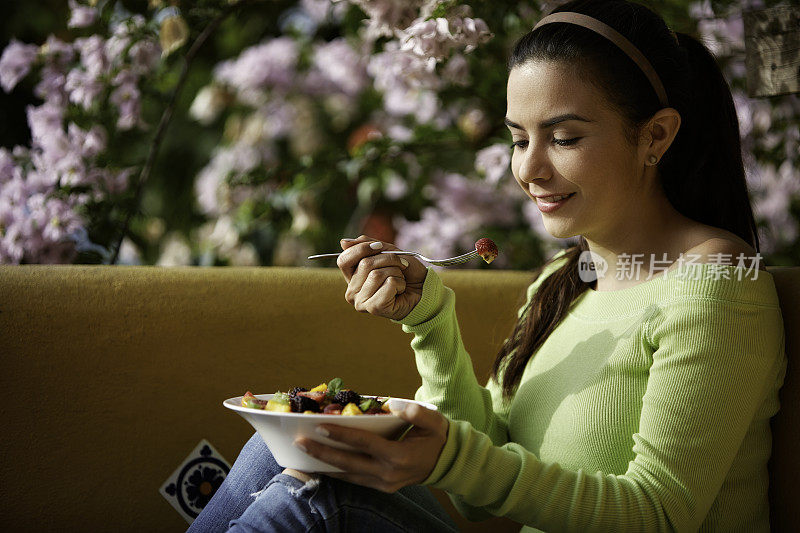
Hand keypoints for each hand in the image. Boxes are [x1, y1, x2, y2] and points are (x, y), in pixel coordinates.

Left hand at [294, 402, 448, 492]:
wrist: (447, 463)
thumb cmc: (437, 437)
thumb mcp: (433, 421)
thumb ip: (416, 413)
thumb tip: (393, 404)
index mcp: (399, 455)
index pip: (365, 443)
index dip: (342, 435)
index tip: (321, 426)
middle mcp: (389, 473)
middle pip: (349, 463)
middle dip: (322, 453)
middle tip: (299, 442)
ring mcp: (384, 484)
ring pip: (349, 475)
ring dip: (325, 465)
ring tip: (303, 455)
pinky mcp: (382, 487)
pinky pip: (355, 480)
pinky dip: (337, 473)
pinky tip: (321, 465)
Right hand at [337, 235, 427, 320]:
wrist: (423, 289)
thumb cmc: (405, 271)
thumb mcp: (386, 251)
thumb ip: (365, 245)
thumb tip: (343, 242)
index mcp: (352, 277)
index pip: (344, 259)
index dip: (362, 248)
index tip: (380, 246)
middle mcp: (352, 292)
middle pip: (365, 264)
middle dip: (388, 259)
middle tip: (400, 266)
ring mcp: (361, 302)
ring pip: (377, 274)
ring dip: (396, 272)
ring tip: (400, 280)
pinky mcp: (374, 308)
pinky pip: (388, 284)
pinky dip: (400, 283)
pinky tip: (400, 290)